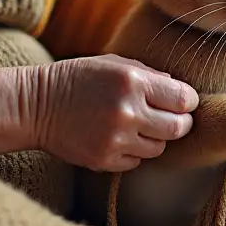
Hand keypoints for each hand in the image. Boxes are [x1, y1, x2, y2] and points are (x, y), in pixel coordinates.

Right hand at [31, 55, 198, 171]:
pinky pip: (137, 161)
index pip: (184, 99)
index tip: (181, 102)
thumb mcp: (114, 64)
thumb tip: (181, 91)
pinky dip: (134, 151)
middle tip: (170, 118)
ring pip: (159, 148)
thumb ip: (150, 75)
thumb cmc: (78, 78)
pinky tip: (119, 137)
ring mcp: (117, 139)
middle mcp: (128, 112)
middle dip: (180, 123)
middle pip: (179, 128)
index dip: (187, 101)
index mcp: (133, 82)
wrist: (37, 105)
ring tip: (138, 126)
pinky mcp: (105, 160)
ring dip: (155, 138)